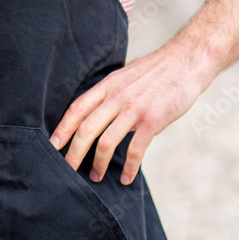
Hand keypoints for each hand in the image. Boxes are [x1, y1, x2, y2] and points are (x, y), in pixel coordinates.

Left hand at [49, 41, 209, 185]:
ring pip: (106, 142)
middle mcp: (117, 96)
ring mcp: (134, 109)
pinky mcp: (152, 120)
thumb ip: (110, 91)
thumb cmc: (156, 70)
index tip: (52, 144)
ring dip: (98, 164)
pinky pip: (134, 150)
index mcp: (108, 85)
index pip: (78, 107)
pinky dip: (128, 168)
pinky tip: (126, 178)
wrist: (185, 61)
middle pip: (86, 128)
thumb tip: (96, 108)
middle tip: (66, 169)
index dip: (63, 127)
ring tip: (95, 177)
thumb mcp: (126, 74)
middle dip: (73, 152)